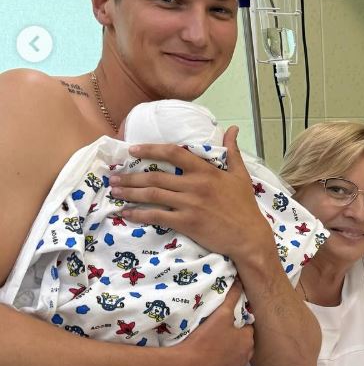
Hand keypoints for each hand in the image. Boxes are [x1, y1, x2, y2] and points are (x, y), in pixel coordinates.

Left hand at [111, 126, 273, 262]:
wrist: (248, 236)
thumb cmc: (245, 206)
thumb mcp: (241, 175)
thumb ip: (232, 151)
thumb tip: (233, 129)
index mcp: (206, 171)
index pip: (174, 153)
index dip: (151, 149)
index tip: (133, 150)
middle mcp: (194, 185)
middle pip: (156, 176)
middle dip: (131, 175)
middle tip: (113, 175)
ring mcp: (189, 204)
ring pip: (152, 195)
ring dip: (130, 192)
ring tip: (115, 190)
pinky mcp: (185, 223)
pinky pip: (156, 216)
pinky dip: (138, 214)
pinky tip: (126, 212)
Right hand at [165, 282, 253, 365]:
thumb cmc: (205, 340)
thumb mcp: (221, 314)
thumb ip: (232, 298)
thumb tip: (240, 283)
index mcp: (248, 340)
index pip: (248, 325)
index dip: (237, 320)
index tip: (226, 318)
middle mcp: (246, 357)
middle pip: (241, 341)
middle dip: (233, 335)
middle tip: (217, 329)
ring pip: (233, 354)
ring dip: (226, 349)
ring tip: (210, 342)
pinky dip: (217, 362)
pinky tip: (206, 356)